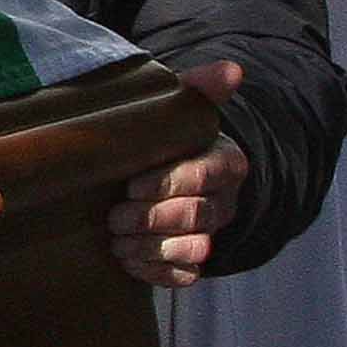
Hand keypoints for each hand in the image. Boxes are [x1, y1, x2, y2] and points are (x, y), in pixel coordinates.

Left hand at [111, 59, 250, 287]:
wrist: (162, 173)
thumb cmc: (166, 140)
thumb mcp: (177, 111)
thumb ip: (198, 89)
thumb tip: (231, 69)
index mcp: (223, 162)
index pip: (205, 176)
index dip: (170, 183)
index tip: (134, 184)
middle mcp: (222, 201)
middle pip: (197, 216)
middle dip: (152, 218)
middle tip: (115, 216)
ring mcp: (209, 233)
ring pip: (193, 250)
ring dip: (152, 248)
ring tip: (117, 241)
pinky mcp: (191, 260)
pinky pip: (185, 277)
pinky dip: (157, 273)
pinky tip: (130, 261)